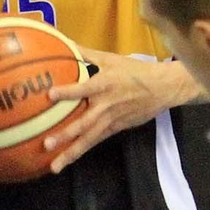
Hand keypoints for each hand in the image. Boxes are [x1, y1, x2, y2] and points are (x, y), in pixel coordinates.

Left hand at [42, 50, 194, 172]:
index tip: (50, 95)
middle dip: (65, 134)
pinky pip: (96, 141)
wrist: (162, 88)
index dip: (68, 92)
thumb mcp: (111, 59)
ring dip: (71, 152)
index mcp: (104, 84)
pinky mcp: (116, 129)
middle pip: (83, 123)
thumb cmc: (134, 71)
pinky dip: (82, 150)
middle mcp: (105, 105)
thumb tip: (64, 42)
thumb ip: (86, 53)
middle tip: (46, 144)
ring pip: (88, 139)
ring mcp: (110, 120)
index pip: (83, 89)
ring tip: (54, 166)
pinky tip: (68, 159)